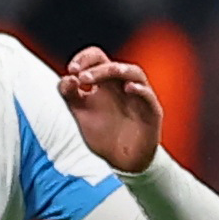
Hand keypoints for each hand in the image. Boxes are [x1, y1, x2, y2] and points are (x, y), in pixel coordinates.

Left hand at [56, 45, 162, 173]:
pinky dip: (140, 90)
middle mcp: (123, 86)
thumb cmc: (103, 134)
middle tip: (81, 77)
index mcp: (106, 83)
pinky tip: (128, 88)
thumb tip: (66, 78)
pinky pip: (149, 97)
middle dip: (97, 68)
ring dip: (117, 71)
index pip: (98, 58)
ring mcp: (139, 97)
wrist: (121, 161)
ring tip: (99, 78)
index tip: (72, 70)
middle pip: (114, 65)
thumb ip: (70, 96)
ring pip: (135, 74)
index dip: (84, 58)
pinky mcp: (151, 112)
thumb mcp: (81, 114)